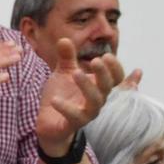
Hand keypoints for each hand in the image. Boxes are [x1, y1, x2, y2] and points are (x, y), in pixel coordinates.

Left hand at [36, 38, 124, 154]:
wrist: (48, 121)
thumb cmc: (62, 95)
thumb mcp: (64, 73)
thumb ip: (67, 57)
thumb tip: (64, 39)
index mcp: (98, 86)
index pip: (115, 77)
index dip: (115, 67)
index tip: (107, 55)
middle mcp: (97, 100)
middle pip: (107, 87)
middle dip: (104, 73)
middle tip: (96, 60)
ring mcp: (87, 113)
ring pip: (95, 101)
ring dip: (87, 86)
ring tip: (76, 73)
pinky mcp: (73, 124)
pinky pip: (74, 117)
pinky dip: (66, 108)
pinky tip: (55, 100)